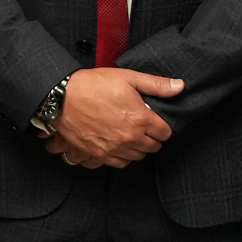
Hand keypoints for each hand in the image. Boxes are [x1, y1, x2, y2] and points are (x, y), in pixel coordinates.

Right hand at [46, 68, 183, 168]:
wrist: (63, 97)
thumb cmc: (93, 85)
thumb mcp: (128, 78)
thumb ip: (156, 84)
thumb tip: (179, 87)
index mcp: (139, 119)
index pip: (164, 133)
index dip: (162, 126)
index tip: (156, 120)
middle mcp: (129, 138)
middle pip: (153, 147)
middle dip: (152, 136)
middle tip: (144, 125)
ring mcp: (114, 148)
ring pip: (138, 156)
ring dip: (139, 146)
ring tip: (132, 133)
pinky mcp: (100, 154)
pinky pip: (121, 163)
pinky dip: (124, 155)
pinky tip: (120, 144)